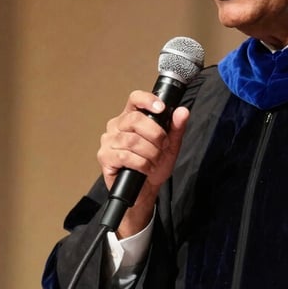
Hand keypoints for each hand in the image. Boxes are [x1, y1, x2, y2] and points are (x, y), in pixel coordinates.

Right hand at [97, 90, 189, 234]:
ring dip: (150, 153)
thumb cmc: (155, 165)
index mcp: (131, 117)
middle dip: (155, 134)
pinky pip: (125, 156)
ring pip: (132, 140)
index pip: (135, 99)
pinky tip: (146, 168)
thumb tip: (183, 111)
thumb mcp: (171, 145)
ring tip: (155, 160)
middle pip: (135, 120)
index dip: (147, 100)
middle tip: (163, 146)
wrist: (146, 189)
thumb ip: (176, 128)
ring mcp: (108, 141)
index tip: (161, 108)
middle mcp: (117, 126)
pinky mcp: (105, 157)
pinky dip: (141, 164)